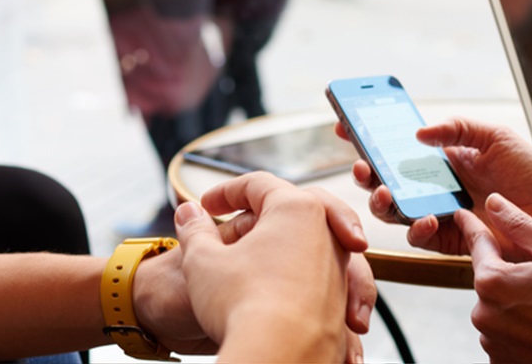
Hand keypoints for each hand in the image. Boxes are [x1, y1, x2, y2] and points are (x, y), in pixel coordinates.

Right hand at [173, 172, 372, 361]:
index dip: (226, 191)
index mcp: (296, 209)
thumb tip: (189, 214)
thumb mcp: (203, 262)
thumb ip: (195, 231)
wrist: (280, 356)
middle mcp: (327, 234)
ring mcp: (339, 269)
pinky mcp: (342, 303)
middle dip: (268, 211)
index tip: (206, 206)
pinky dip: (305, 284)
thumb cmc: (245, 305)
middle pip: (298, 206)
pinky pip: (324, 282)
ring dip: (288, 248)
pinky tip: (281, 297)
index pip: (259, 185)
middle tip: (241, 220)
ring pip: (317, 244)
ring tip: (257, 263)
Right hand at [338, 117, 531, 255]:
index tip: (345, 128)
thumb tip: (419, 133)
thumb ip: (458, 128)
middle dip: (367, 173)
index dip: (369, 138)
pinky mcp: (448, 239)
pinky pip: (419, 235)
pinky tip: (425, 218)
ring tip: (385, 193)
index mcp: (444, 158)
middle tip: (363, 167)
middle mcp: (436, 186)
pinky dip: (416, 227)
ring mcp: (439, 212)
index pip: (398, 145)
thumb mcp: (496, 137)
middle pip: (387, 179)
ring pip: (395, 210)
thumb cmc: (531, 176)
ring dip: (382, 202)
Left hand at [459, 194, 531, 361]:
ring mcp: (491, 341)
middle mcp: (483, 314)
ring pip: (496, 308)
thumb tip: (493, 203)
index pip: (477, 244)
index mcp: (492, 281)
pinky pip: (502, 334)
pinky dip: (518, 328)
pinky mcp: (500, 360)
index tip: (462, 216)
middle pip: (489, 279)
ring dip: (514, 303)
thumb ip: (520, 224)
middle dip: (509, 273)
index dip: (472, 226)